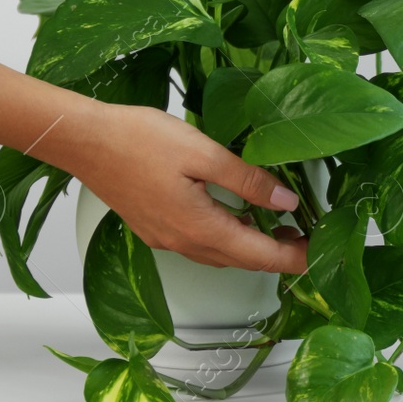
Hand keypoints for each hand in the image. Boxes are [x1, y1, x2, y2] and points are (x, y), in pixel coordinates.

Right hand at [50, 102, 310, 272]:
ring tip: (282, 230)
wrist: (84, 141)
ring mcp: (165, 239)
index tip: (318, 254)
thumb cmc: (139, 140)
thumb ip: (248, 180)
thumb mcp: (204, 153)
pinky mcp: (155, 228)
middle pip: (242, 261)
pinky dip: (228, 240)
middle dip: (278, 256)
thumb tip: (287, 201)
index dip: (293, 258)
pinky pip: (201, 245)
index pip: (259, 255)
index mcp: (200, 228)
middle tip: (308, 240)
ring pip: (221, 256)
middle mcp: (182, 243)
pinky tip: (238, 219)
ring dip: (252, 248)